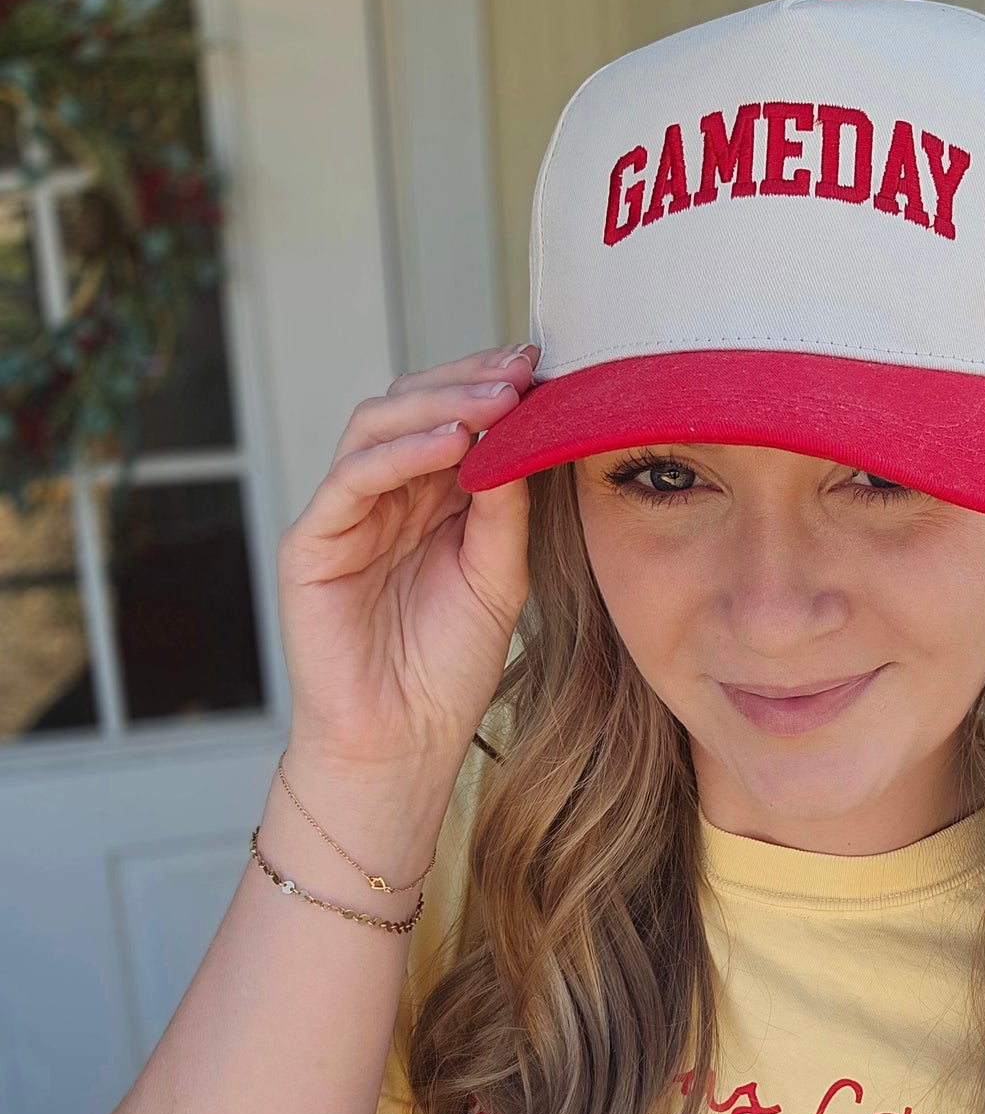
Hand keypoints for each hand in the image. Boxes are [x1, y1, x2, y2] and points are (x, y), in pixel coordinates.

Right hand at [277, 344, 536, 772]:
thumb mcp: (498, 578)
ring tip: (494, 401)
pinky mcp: (312, 544)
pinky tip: (449, 444)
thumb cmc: (446, 672)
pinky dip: (399, 454)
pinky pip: (350, 480)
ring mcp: (344, 517)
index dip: (492, 389)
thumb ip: (506, 510)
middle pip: (412, 408)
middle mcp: (384, 499)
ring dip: (438, 405)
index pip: (453, 420)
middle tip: (520, 370)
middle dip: (468, 382)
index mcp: (430, 504)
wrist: (401, 745)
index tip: (544, 368)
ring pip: (377, 428)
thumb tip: (522, 434)